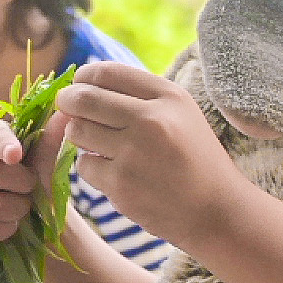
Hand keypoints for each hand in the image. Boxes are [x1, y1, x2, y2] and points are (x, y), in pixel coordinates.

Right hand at [0, 114, 56, 246]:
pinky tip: (8, 223)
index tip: (17, 155)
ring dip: (16, 210)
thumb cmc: (31, 174)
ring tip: (21, 206)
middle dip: (20, 184)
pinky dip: (4, 230)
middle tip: (30, 188)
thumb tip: (65, 115)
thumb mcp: (43, 157)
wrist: (24, 209)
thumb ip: (50, 137)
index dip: (4, 144)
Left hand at [55, 62, 243, 238]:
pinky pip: (84, 165)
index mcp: (168, 97)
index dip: (84, 77)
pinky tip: (113, 172)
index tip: (79, 85)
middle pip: (84, 98)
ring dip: (79, 135)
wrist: (215, 211)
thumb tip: (84, 84)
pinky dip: (92, 167)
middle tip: (66, 106)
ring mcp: (134, 153)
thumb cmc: (194, 159)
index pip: (107, 71)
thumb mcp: (181, 114)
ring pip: (77, 131)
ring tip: (97, 142)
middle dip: (68, 101)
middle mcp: (151, 120)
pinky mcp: (120, 184)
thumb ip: (140, 96)